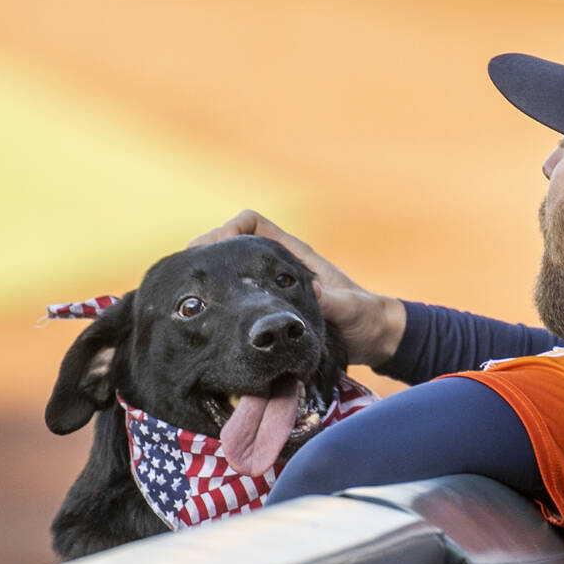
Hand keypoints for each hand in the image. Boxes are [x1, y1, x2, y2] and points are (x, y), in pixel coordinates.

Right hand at [188, 210, 405, 367]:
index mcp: (294, 256)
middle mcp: (279, 268)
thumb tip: (313, 291)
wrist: (376, 339)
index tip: (213, 250)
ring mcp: (273, 288)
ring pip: (232, 273)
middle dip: (208, 255)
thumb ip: (333, 301)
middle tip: (187, 276)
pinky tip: (209, 320)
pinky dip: (222, 302)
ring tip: (187, 296)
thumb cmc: (366, 319)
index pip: (251, 223)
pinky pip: (240, 298)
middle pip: (232, 245)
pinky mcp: (272, 311)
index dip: (229, 229)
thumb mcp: (351, 310)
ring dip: (211, 280)